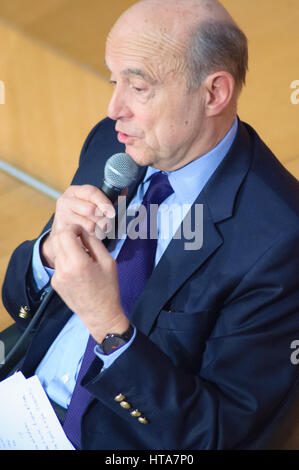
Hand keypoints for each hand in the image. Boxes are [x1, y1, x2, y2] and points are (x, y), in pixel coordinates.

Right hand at [41, 185, 115, 267]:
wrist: (63, 234)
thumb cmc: (82, 217)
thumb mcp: (93, 204)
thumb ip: (109, 198)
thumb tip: (124, 191)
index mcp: (75, 191)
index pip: (91, 192)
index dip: (104, 202)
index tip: (112, 212)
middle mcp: (65, 200)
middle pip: (91, 209)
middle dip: (103, 219)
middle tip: (106, 225)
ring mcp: (61, 215)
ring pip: (89, 224)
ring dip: (98, 230)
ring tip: (98, 231)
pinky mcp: (61, 230)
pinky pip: (83, 235)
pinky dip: (90, 238)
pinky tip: (89, 237)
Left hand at [50, 224, 128, 342]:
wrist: (100, 314)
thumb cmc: (108, 288)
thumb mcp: (108, 261)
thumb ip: (94, 242)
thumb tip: (83, 232)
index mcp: (78, 262)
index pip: (66, 233)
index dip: (74, 228)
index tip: (82, 231)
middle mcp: (63, 269)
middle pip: (57, 239)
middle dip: (68, 235)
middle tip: (80, 239)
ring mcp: (57, 277)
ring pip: (57, 251)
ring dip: (67, 248)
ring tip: (82, 256)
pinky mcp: (55, 283)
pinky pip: (58, 263)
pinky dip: (66, 260)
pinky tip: (78, 270)